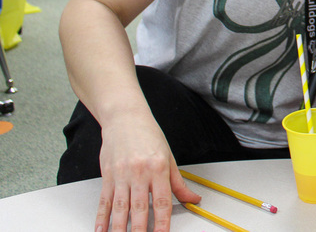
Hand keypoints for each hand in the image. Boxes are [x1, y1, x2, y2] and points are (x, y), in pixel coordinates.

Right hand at [95, 112, 200, 231]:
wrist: (125, 118)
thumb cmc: (148, 135)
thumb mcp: (169, 157)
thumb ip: (178, 182)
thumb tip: (193, 199)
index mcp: (158, 168)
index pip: (162, 201)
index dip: (163, 222)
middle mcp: (140, 173)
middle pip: (140, 208)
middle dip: (140, 230)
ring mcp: (121, 175)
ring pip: (120, 208)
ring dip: (120, 228)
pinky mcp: (107, 176)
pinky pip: (104, 201)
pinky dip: (102, 219)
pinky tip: (101, 231)